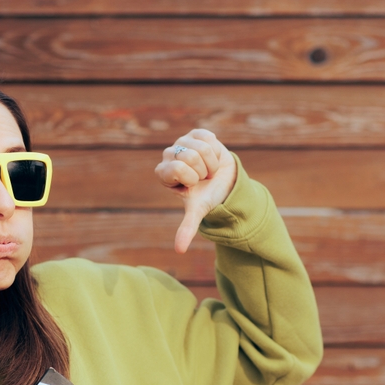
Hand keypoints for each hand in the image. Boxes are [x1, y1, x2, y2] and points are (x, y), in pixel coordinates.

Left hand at [154, 129, 236, 253]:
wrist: (222, 182)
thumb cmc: (205, 195)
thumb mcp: (196, 211)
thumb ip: (186, 228)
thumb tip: (179, 251)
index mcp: (163, 173)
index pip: (176, 169)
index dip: (191, 178)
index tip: (193, 185)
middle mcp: (168, 155)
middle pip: (190, 157)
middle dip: (203, 170)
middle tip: (202, 177)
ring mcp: (181, 141)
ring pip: (201, 147)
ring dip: (210, 162)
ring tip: (207, 168)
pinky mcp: (195, 133)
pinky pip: (208, 138)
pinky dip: (215, 150)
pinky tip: (212, 156)